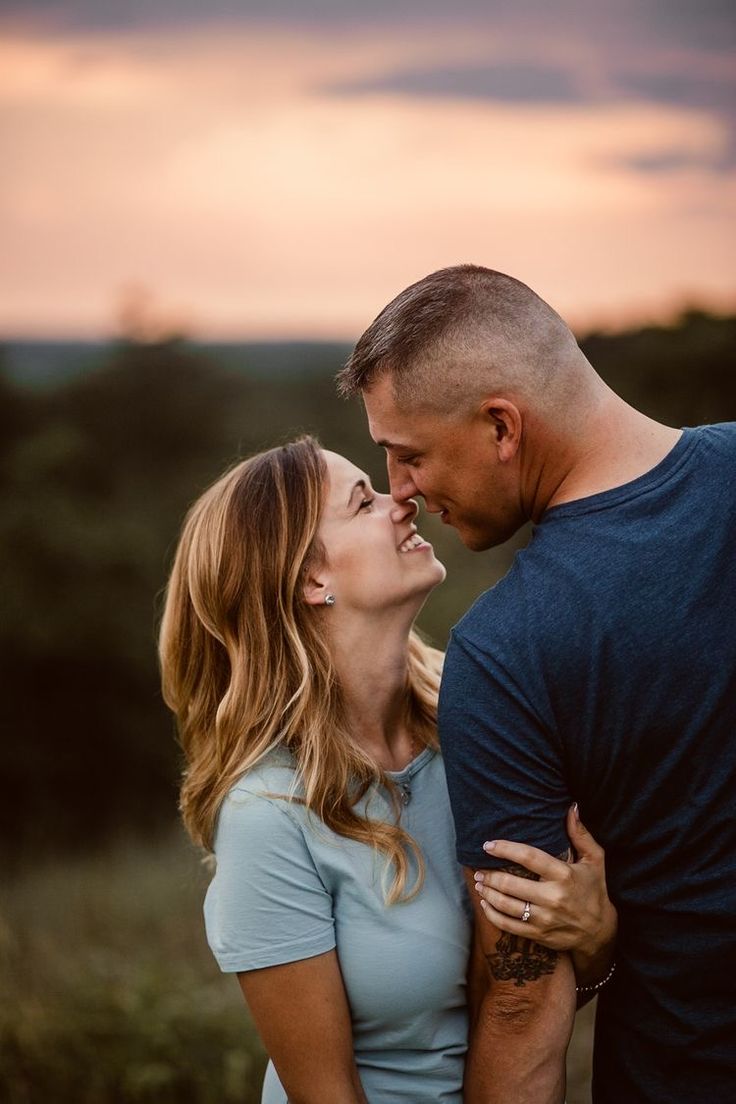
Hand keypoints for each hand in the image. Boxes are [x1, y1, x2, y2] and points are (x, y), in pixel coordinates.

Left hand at [473, 804, 617, 961]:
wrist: (600, 932)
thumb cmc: (595, 890)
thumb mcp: (595, 860)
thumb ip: (580, 834)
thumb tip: (571, 808)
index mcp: (564, 875)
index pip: (529, 857)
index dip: (505, 849)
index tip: (488, 845)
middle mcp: (553, 898)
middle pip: (511, 884)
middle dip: (489, 875)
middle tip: (478, 868)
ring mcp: (545, 919)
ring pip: (506, 905)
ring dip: (487, 893)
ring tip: (478, 883)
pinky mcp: (539, 935)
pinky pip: (509, 926)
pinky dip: (492, 915)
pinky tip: (485, 904)